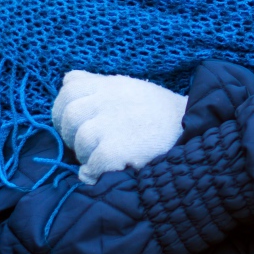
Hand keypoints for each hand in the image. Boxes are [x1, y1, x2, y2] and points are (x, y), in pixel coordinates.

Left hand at [51, 70, 187, 183]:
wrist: (191, 127)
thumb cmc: (157, 111)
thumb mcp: (127, 86)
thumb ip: (96, 83)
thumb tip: (67, 79)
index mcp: (109, 85)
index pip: (69, 89)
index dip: (62, 110)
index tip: (71, 126)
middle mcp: (109, 100)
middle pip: (70, 116)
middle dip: (71, 135)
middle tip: (86, 146)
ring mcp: (114, 123)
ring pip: (80, 141)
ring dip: (85, 155)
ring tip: (101, 159)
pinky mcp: (119, 149)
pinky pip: (92, 164)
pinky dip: (91, 173)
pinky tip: (100, 173)